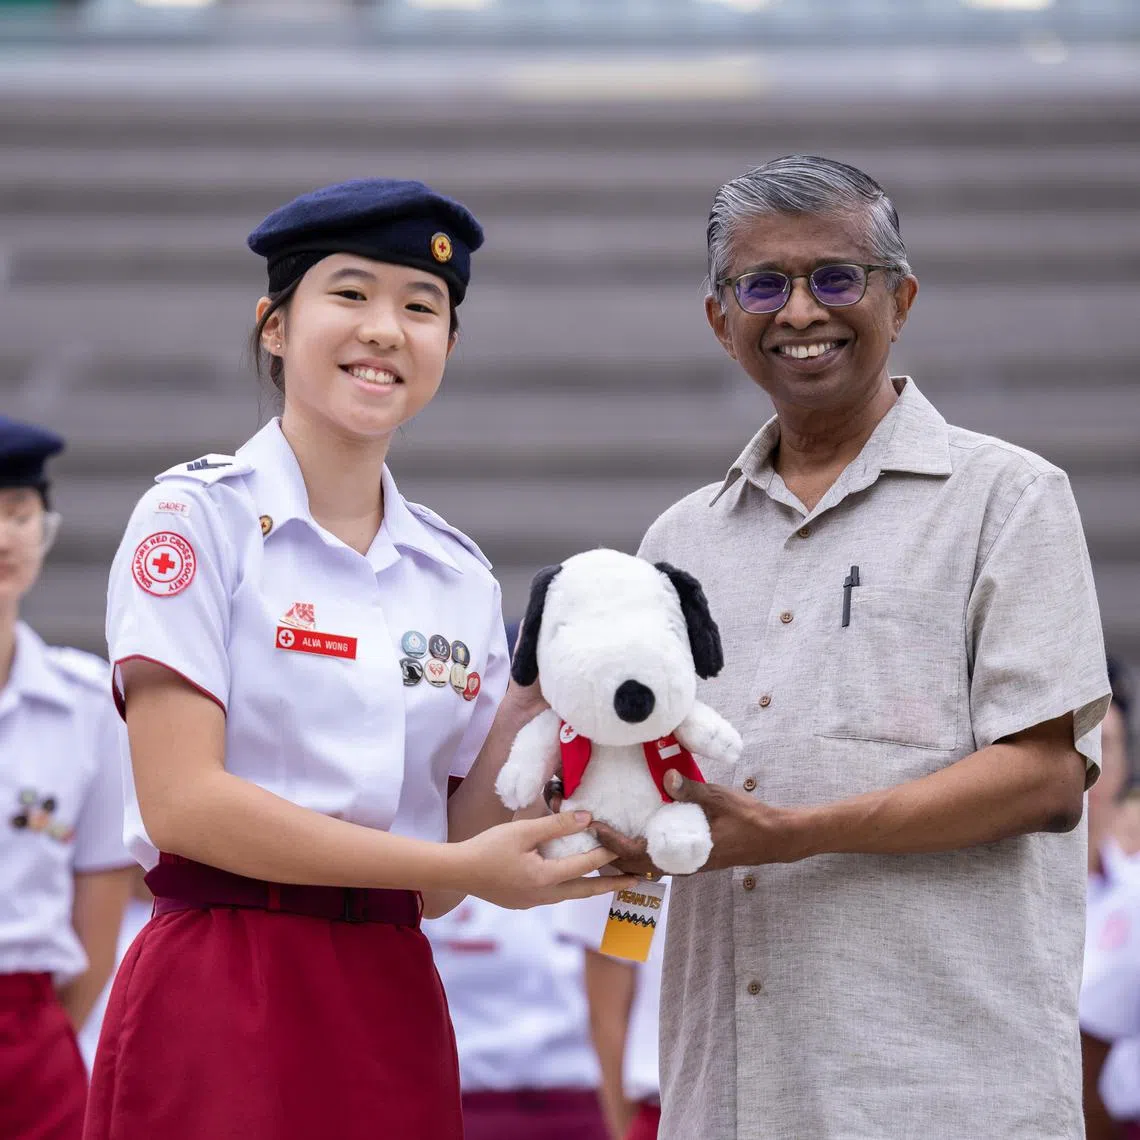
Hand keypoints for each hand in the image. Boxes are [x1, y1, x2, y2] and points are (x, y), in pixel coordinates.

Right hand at [457, 811, 638, 908]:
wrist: (457, 872)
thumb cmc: (488, 847)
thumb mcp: (523, 830)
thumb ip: (556, 824)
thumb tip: (587, 818)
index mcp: (545, 878)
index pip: (585, 865)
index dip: (606, 853)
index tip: (624, 846)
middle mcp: (544, 896)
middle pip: (586, 890)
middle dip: (612, 884)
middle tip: (636, 880)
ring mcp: (533, 902)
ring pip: (570, 894)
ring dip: (591, 887)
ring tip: (609, 881)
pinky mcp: (523, 902)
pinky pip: (554, 895)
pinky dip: (569, 886)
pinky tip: (570, 879)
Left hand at [594, 770, 799, 873]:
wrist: (774, 839)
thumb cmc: (748, 820)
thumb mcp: (719, 799)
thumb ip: (692, 790)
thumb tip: (667, 777)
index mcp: (683, 854)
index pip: (637, 855)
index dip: (612, 843)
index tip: (594, 827)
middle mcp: (681, 865)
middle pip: (634, 866)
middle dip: (609, 853)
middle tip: (589, 832)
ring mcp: (686, 864)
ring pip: (645, 866)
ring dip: (623, 853)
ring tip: (604, 833)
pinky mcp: (691, 858)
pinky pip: (658, 859)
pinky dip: (641, 850)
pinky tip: (636, 832)